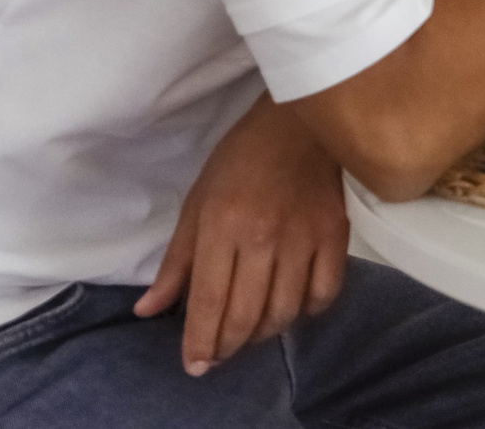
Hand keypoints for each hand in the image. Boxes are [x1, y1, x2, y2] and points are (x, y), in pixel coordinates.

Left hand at [134, 96, 346, 374]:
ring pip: (284, 311)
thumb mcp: (196, 202)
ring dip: (263, 334)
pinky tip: (291, 308)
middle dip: (227, 346)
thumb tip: (148, 310)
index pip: (209, 301)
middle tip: (218, 354)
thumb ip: (176, 261)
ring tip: (249, 334)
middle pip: (246, 314)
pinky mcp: (336, 234)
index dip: (200, 341)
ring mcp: (304, 237)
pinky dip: (307, 312)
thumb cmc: (240, 157)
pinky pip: (324, 293)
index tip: (195, 365)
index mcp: (223, 226)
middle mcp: (264, 237)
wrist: (298, 120)